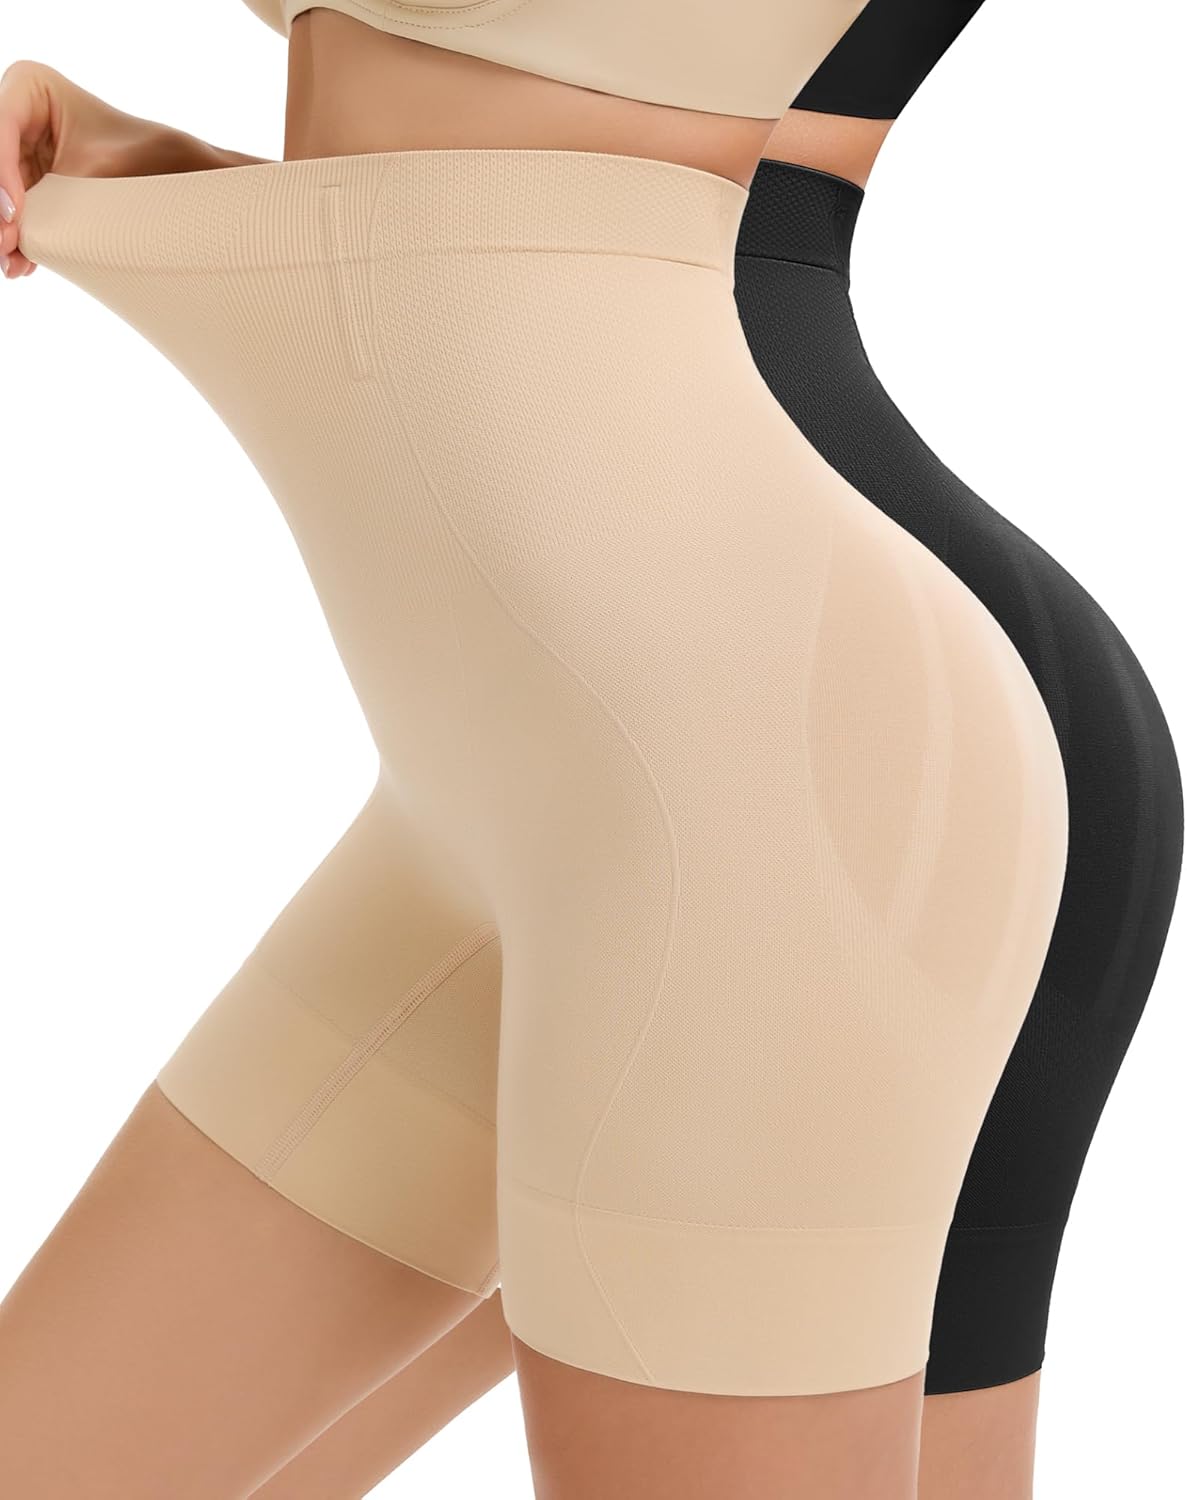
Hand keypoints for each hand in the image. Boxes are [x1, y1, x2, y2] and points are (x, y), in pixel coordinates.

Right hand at [0, 59, 269, 279]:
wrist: (184, 174)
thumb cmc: (152, 155)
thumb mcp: (105, 171)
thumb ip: (65, 195)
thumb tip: (51, 216)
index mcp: (30, 85)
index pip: (0, 130)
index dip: (2, 175)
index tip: (17, 215)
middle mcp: (18, 113)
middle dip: (1, 209)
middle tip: (8, 246)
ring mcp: (19, 148)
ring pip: (2, 191)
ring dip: (6, 230)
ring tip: (14, 264)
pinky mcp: (30, 181)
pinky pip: (16, 210)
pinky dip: (19, 238)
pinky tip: (22, 266)